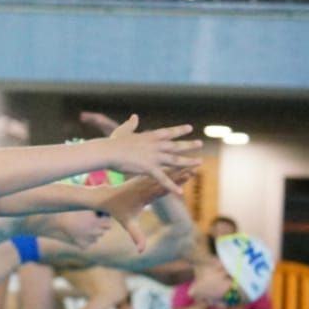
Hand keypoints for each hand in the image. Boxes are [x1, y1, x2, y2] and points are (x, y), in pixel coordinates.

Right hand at [78, 113, 200, 192]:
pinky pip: (163, 178)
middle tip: (200, 143)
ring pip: (175, 160)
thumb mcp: (123, 131)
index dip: (179, 130)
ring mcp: (154, 157)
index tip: (190, 128)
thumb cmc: (113, 142)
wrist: (109, 152)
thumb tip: (134, 116)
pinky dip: (171, 185)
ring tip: (199, 162)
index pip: (168, 132)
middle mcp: (155, 146)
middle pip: (175, 145)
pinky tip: (180, 192)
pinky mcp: (149, 168)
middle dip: (188, 145)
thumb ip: (131, 124)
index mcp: (149, 136)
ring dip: (188, 161)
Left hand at [100, 169, 193, 249]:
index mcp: (145, 195)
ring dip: (176, 169)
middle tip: (194, 167)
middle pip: (166, 178)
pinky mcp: (143, 178)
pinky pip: (157, 172)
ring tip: (189, 163)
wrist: (106, 197)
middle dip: (180, 173)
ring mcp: (144, 180)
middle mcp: (145, 185)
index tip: (187, 176)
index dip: (176, 182)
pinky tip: (176, 164)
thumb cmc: (118, 212)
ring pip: (163, 173)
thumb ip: (136, 237)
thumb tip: (140, 251)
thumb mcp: (128, 224)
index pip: (163, 188)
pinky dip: (167, 168)